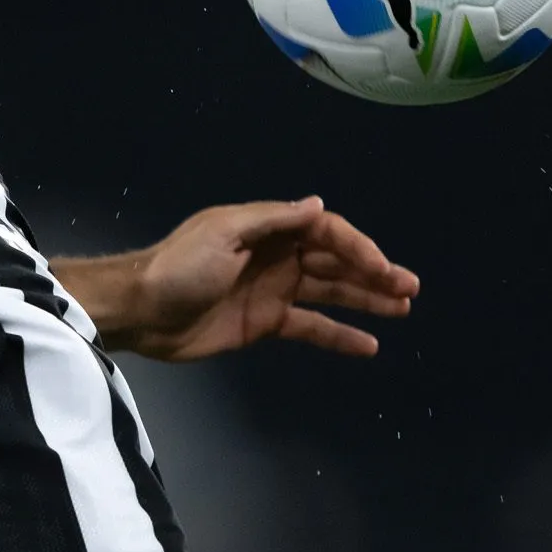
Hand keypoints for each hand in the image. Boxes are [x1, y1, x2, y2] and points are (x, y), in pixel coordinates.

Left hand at [91, 197, 417, 361]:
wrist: (141, 311)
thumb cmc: (179, 266)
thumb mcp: (225, 233)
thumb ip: (273, 221)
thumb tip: (318, 205)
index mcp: (268, 229)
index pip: (327, 233)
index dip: (359, 248)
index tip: (384, 269)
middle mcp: (277, 256)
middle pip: (336, 262)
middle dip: (374, 273)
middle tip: (410, 290)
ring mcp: (273, 290)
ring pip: (331, 292)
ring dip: (367, 299)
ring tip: (403, 309)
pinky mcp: (264, 323)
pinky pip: (311, 326)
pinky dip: (339, 335)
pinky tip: (369, 345)